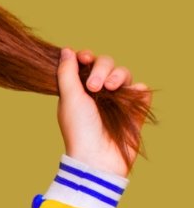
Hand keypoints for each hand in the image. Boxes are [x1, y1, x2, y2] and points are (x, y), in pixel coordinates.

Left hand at [57, 48, 149, 176]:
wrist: (97, 157)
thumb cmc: (78, 129)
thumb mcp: (68, 98)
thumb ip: (66, 73)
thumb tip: (66, 50)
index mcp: (79, 88)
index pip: (87, 62)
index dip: (87, 57)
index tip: (84, 58)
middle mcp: (99, 91)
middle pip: (107, 63)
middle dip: (101, 69)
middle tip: (94, 87)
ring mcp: (117, 100)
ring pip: (124, 73)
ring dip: (118, 75)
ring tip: (110, 88)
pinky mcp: (134, 110)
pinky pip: (141, 91)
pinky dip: (138, 89)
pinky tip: (132, 94)